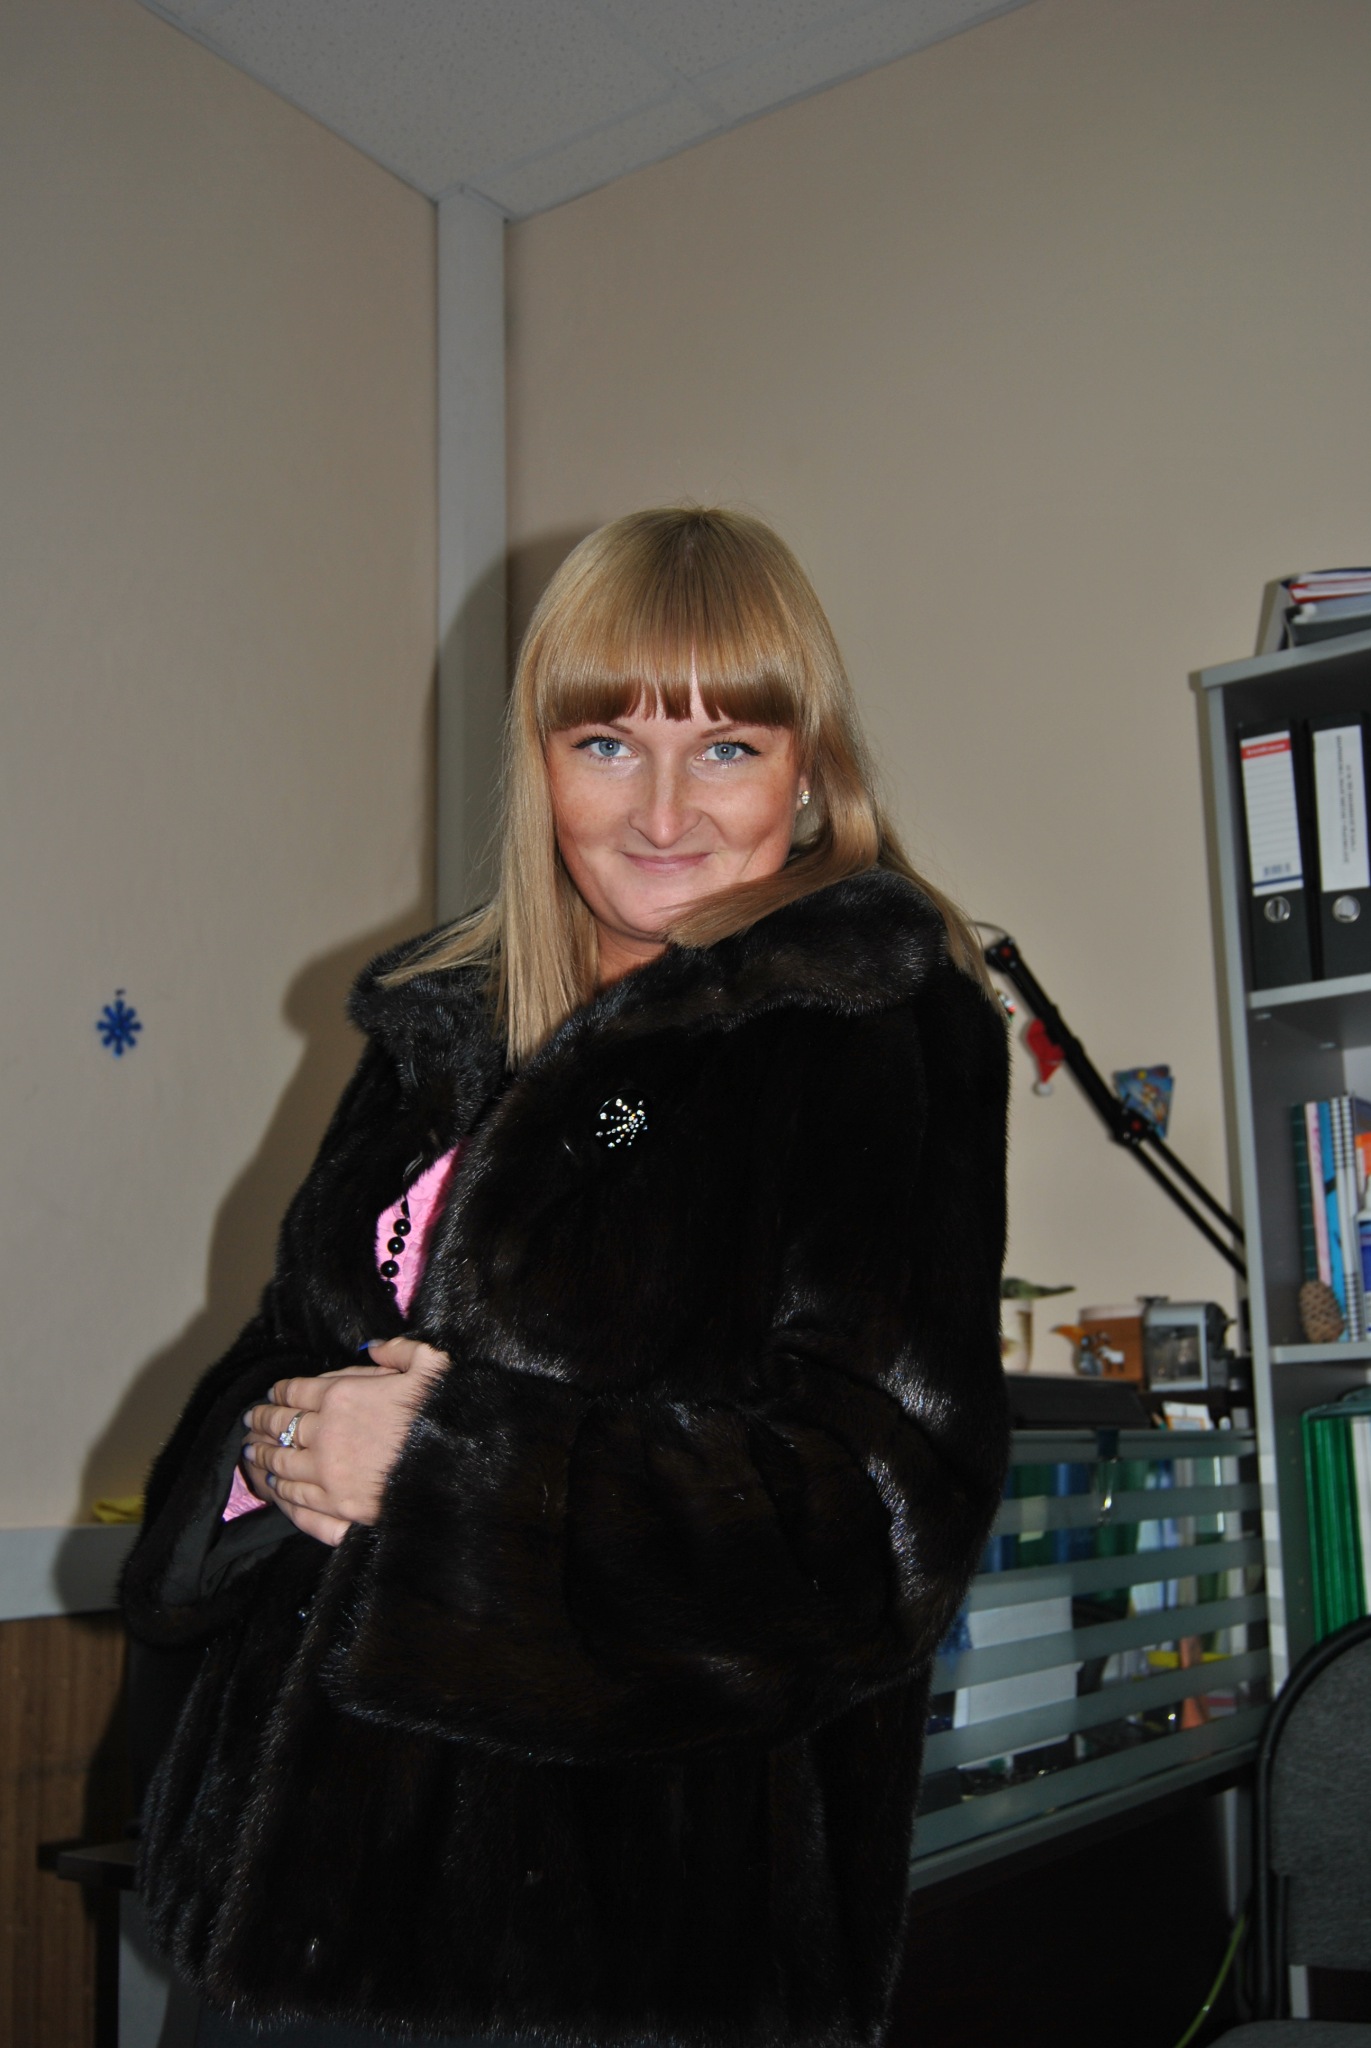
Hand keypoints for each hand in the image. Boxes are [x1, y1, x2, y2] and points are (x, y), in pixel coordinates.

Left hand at [241, 1338, 449, 1545]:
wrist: (458, 1470)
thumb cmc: (446, 1415)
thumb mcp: (430, 1365)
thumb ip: (398, 1350)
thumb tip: (372, 1347)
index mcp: (343, 1395)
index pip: (295, 1390)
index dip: (279, 1391)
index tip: (271, 1393)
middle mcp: (326, 1433)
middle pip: (280, 1426)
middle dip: (262, 1421)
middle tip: (251, 1420)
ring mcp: (327, 1472)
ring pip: (280, 1462)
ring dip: (262, 1456)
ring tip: (251, 1452)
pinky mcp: (336, 1506)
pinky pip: (296, 1498)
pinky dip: (280, 1491)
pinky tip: (273, 1487)